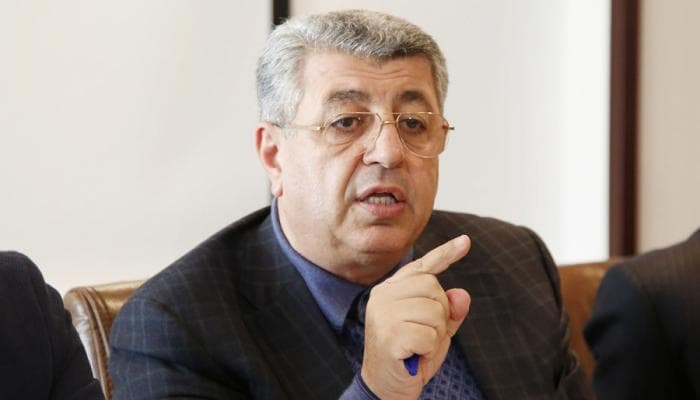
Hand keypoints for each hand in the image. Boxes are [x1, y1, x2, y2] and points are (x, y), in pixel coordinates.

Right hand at [361, 235, 470, 399]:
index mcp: (391, 289)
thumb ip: (449, 311)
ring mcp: (384, 313)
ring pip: (435, 311)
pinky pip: (430, 334)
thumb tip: (461, 294)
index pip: (422, 267)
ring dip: (435, 334)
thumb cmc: (411, 355)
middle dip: (440, 314)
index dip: (445, 254)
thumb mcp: (435, 330)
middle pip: (433, 287)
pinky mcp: (389, 334)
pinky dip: (429, 349)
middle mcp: (383, 295)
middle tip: (424, 335)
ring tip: (418, 345)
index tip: (465, 241)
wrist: (387, 387)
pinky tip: (415, 354)